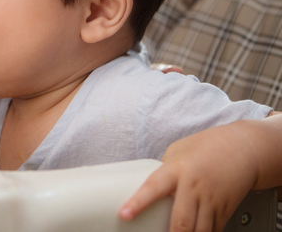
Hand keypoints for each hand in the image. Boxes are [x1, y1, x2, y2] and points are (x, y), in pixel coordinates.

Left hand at [120, 121, 259, 231]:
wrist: (243, 148)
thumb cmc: (207, 146)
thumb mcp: (177, 151)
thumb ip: (163, 171)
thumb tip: (148, 187)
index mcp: (177, 169)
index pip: (153, 188)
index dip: (138, 203)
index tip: (124, 214)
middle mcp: (194, 187)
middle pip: (182, 222)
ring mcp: (212, 201)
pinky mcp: (225, 210)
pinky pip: (213, 230)